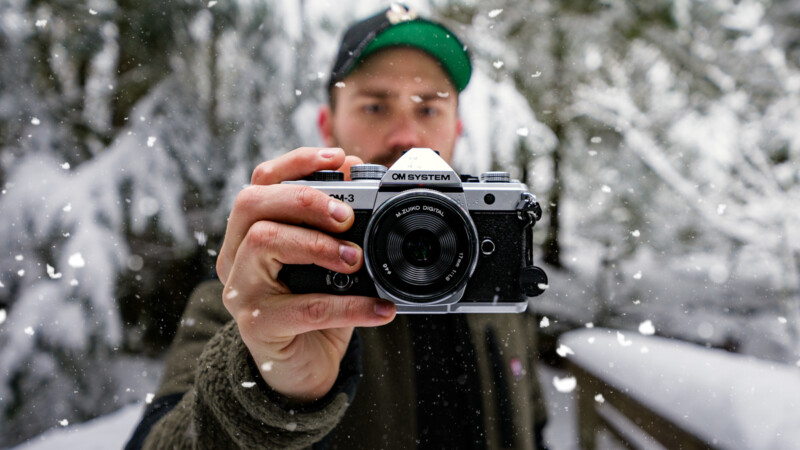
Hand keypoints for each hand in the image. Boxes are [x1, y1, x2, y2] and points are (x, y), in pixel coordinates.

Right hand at [216, 147, 395, 402]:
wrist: (303, 365)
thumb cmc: (315, 303)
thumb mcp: (328, 258)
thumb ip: (337, 221)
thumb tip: (358, 172)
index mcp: (251, 230)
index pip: (262, 180)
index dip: (297, 162)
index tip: (338, 157)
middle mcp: (236, 255)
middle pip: (252, 203)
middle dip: (304, 198)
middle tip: (346, 216)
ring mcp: (241, 289)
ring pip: (262, 241)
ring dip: (316, 243)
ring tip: (356, 258)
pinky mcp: (258, 325)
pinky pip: (304, 307)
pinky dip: (349, 306)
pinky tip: (380, 308)